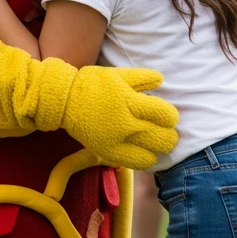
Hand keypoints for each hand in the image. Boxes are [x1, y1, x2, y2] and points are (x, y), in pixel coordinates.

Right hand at [62, 67, 178, 169]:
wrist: (65, 100)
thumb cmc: (93, 83)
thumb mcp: (117, 74)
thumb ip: (142, 77)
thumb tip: (162, 79)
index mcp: (129, 101)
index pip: (163, 114)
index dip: (171, 117)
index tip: (168, 116)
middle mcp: (124, 123)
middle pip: (161, 137)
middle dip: (170, 135)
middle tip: (168, 132)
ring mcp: (116, 141)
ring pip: (151, 154)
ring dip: (159, 150)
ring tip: (157, 143)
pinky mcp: (108, 152)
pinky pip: (135, 163)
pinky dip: (146, 160)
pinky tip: (145, 153)